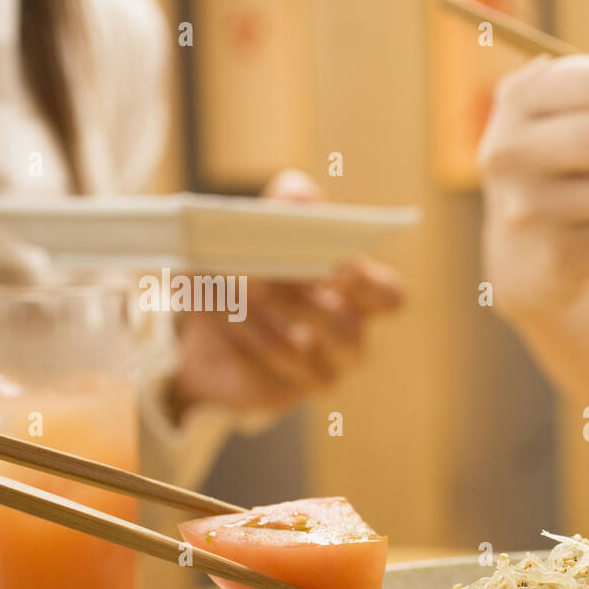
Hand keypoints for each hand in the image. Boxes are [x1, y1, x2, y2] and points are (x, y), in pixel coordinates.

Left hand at [169, 170, 402, 420]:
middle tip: (252, 269)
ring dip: (245, 310)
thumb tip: (298, 194)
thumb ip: (292, 205)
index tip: (337, 263)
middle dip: (295, 297)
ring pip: (290, 347)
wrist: (215, 326)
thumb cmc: (261, 270)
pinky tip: (199, 302)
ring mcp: (317, 374)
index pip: (388, 297)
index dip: (367, 284)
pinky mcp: (278, 394)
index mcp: (362, 299)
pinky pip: (254, 367)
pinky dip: (224, 331)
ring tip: (208, 278)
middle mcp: (350, 342)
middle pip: (343, 330)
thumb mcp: (274, 230)